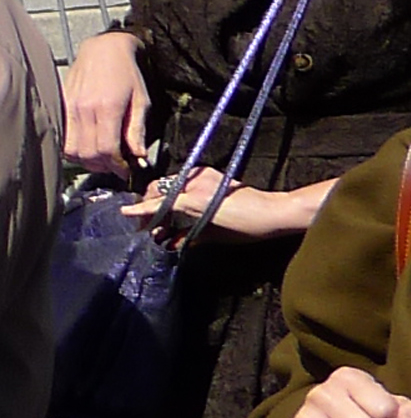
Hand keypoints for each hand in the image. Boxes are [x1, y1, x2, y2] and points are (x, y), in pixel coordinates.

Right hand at [61, 31, 149, 176]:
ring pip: (71, 150)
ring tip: (103, 158)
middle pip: (88, 153)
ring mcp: (70, 109)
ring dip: (87, 160)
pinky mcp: (61, 107)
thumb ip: (137, 131)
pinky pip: (63, 138)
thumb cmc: (126, 74)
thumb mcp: (141, 101)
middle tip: (116, 165)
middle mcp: (84, 110)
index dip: (117, 166)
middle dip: (104, 166)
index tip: (126, 170)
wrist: (103, 50)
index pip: (107, 149)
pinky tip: (88, 146)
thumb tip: (139, 157)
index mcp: (107, 108)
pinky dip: (74, 150)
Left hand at [122, 171, 329, 241]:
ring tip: (146, 231)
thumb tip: (171, 241)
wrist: (272, 215)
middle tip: (141, 228)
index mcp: (202, 177)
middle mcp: (196, 177)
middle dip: (146, 209)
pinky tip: (130, 213)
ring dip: (148, 215)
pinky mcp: (194, 200)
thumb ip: (192, 228)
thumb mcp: (216, 221)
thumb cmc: (251, 219)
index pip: (168, 188)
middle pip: (158, 190)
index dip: (153, 204)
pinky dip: (144, 210)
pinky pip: (163, 204)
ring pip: (159, 198)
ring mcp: (195, 187)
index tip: (146, 220)